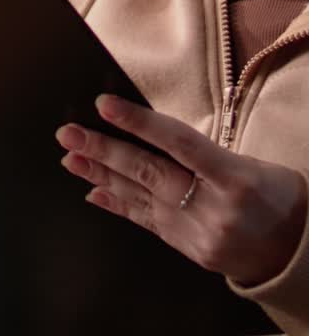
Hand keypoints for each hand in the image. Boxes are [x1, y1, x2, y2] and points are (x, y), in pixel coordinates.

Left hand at [57, 94, 306, 286]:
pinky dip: (118, 204)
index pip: (177, 143)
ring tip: (71, 158)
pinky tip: (93, 192)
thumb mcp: (249, 163)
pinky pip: (146, 222)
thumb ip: (202, 152)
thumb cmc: (276, 195)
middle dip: (103, 151)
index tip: (104, 105)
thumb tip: (148, 131)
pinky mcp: (188, 250)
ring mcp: (197, 234)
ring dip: (100, 176)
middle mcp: (212, 209)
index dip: (138, 122)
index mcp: (233, 178)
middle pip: (148, 172)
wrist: (296, 251)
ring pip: (140, 197)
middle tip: (69, 133)